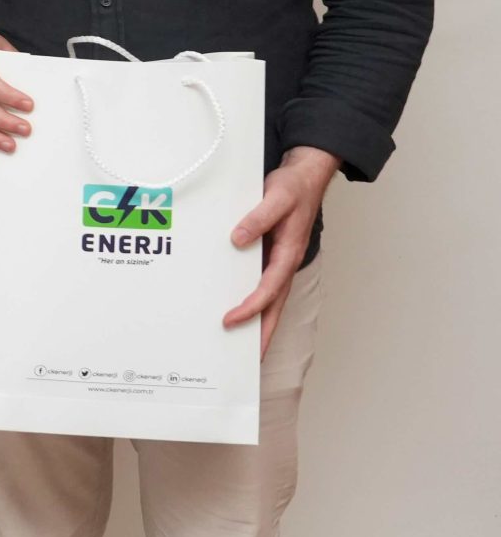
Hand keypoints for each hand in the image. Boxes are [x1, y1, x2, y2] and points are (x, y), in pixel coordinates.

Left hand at [223, 145, 336, 354]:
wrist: (305, 176)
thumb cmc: (293, 187)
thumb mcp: (277, 197)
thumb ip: (258, 217)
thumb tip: (238, 239)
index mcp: (288, 253)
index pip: (268, 289)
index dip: (251, 307)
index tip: (231, 320)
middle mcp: (284, 263)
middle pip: (274, 307)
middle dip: (262, 334)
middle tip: (247, 360)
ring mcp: (279, 262)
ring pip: (270, 300)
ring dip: (259, 322)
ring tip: (242, 346)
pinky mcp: (271, 256)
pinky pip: (263, 285)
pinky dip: (255, 302)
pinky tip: (239, 309)